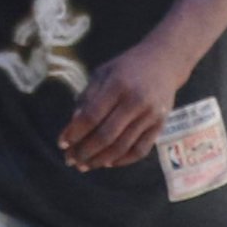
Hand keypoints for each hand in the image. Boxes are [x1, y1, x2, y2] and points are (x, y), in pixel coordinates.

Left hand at [60, 34, 193, 172]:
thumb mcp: (103, 73)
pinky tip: (108, 163)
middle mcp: (136, 101)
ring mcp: (150, 115)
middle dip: (84, 152)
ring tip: (85, 165)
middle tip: (70, 160)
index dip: (74, 133)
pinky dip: (122, 160)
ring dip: (100, 160)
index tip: (62, 144)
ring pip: (122, 147)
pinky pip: (140, 150)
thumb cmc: (127, 67)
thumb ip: (88, 97)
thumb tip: (73, 125)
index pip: (91, 116)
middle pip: (106, 136)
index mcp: (118, 85)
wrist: (165, 61)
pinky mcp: (161, 125)